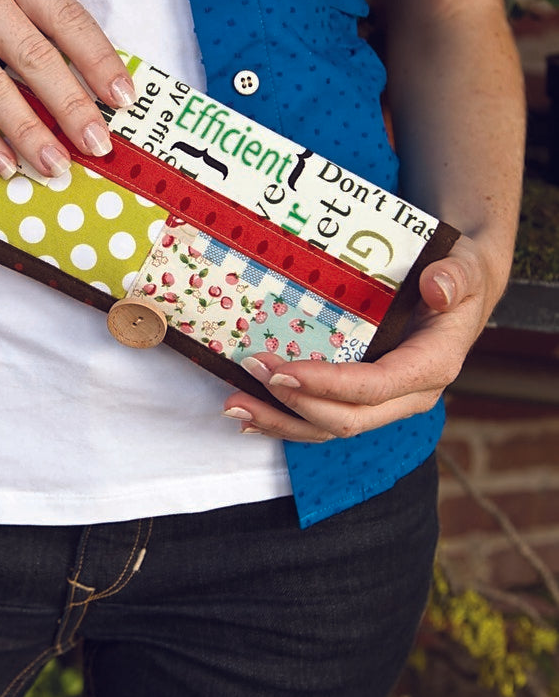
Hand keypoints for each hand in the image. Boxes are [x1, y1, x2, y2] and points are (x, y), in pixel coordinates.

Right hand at [0, 0, 134, 177]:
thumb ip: (34, 25)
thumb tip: (91, 90)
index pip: (65, 15)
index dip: (98, 61)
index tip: (123, 100)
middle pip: (33, 54)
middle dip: (71, 106)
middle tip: (98, 145)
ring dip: (29, 133)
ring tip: (55, 166)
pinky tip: (4, 164)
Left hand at [222, 236, 497, 442]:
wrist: (457, 290)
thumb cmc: (457, 277)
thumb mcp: (462, 269)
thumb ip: (452, 278)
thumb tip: (436, 287)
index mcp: (432, 366)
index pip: (374, 388)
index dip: (327, 385)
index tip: (282, 371)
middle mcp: (408, 395)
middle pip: (346, 417)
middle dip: (293, 403)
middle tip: (249, 372)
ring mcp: (385, 402)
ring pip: (329, 428)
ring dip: (280, 420)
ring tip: (235, 406)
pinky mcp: (364, 399)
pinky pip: (323, 420)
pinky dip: (285, 420)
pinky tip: (251, 415)